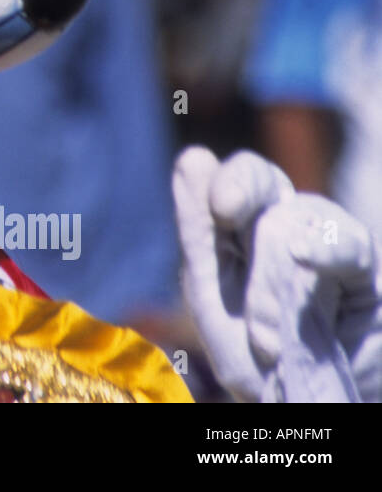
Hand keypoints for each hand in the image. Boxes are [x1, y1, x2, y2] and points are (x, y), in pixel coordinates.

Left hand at [172, 146, 381, 401]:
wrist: (301, 401)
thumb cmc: (251, 355)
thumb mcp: (213, 295)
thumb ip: (200, 230)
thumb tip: (193, 155)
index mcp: (237, 229)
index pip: (235, 180)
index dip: (228, 178)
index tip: (211, 190)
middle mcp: (282, 225)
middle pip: (264, 181)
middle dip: (242, 189)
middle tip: (224, 210)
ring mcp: (325, 245)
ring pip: (298, 216)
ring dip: (272, 272)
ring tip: (263, 336)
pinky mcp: (365, 274)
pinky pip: (348, 245)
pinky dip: (326, 248)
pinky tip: (306, 256)